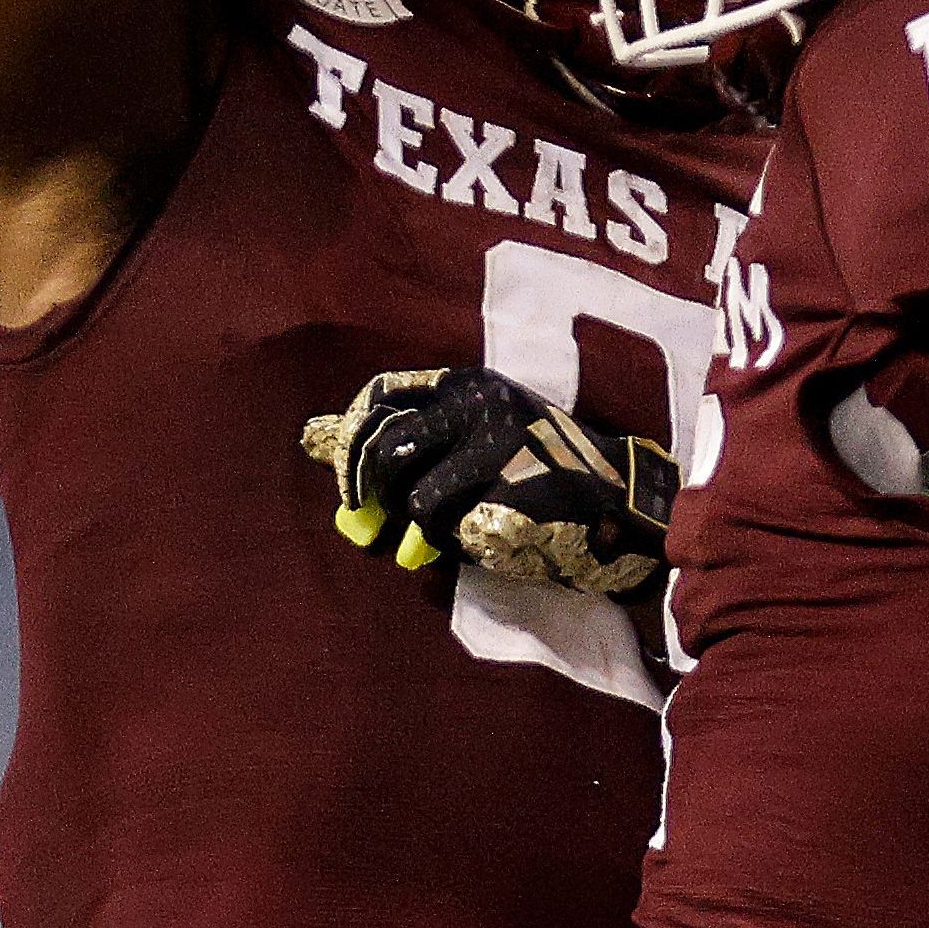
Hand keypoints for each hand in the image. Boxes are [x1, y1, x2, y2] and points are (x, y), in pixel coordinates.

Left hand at [302, 367, 677, 598]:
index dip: (348, 437)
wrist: (617, 503)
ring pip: (412, 493)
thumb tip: (311, 440)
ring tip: (439, 534)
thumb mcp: (477, 440)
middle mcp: (476, 402)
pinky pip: (442, 523)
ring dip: (415, 525)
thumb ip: (408, 442)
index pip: (381, 396)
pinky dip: (444, 542)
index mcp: (467, 384)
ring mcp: (491, 443)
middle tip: (368, 521)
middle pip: (384, 446)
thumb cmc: (538, 475)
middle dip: (367, 492)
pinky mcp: (504, 488)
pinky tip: (470, 540)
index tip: (342, 476)